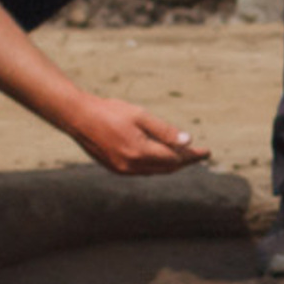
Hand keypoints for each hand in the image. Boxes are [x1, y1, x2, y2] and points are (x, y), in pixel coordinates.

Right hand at [72, 98, 209, 176]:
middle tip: (199, 154)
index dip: (192, 155)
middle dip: (184, 161)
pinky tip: (161, 158)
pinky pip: (142, 170)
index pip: (175, 158)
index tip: (206, 152)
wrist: (78, 117)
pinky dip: (156, 165)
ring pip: (155, 171)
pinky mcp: (115, 168)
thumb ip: (165, 131)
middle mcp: (131, 166)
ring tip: (185, 156)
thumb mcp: (141, 116)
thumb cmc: (110, 112)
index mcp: (140, 152)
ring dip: (171, 164)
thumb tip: (188, 141)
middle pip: (167, 168)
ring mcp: (122, 169)